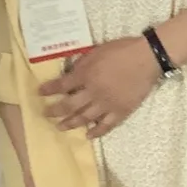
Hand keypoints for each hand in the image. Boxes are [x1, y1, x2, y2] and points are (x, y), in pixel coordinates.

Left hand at [40, 37, 161, 141]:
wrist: (147, 59)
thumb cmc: (121, 50)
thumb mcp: (96, 51)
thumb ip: (81, 64)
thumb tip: (70, 74)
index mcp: (86, 75)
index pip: (61, 85)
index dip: (48, 90)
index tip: (39, 93)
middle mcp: (93, 92)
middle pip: (69, 105)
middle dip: (55, 111)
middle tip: (46, 114)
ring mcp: (107, 104)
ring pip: (84, 118)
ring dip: (70, 123)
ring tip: (61, 127)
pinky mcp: (121, 112)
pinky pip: (106, 126)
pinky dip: (96, 132)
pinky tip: (88, 135)